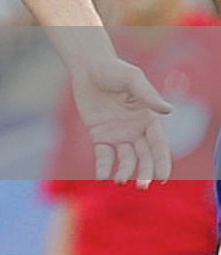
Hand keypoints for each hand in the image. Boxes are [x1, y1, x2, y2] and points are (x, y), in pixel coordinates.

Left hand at [71, 55, 172, 184]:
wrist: (88, 67)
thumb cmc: (114, 70)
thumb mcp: (132, 79)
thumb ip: (148, 95)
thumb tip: (168, 110)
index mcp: (149, 120)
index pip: (159, 146)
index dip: (162, 162)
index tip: (163, 178)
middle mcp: (136, 131)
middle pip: (144, 157)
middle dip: (145, 173)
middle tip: (142, 187)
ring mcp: (117, 134)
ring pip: (125, 159)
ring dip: (124, 172)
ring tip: (120, 181)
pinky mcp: (99, 135)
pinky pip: (103, 155)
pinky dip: (103, 167)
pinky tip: (101, 177)